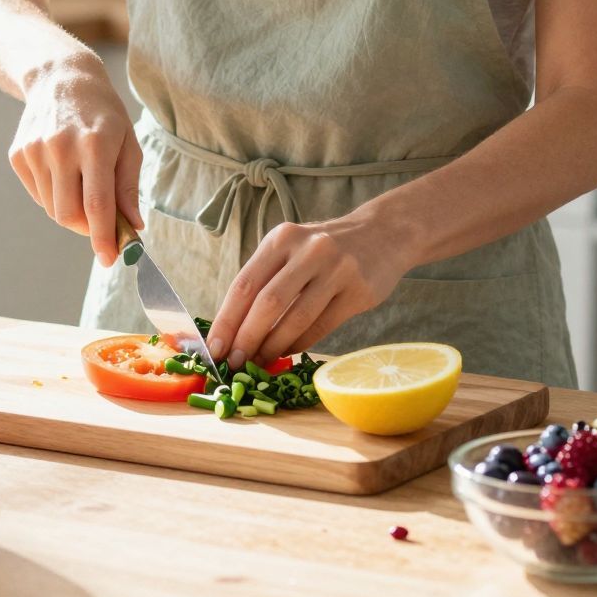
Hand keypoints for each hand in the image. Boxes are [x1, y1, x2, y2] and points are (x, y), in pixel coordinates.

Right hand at [9, 52, 141, 267]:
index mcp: (95, 143)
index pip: (97, 203)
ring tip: (84, 186)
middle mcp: (60, 147)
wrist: (60, 78)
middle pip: (69, 214)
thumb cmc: (104, 114)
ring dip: (72, 213)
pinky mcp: (18, 154)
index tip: (109, 259)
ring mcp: (35, 150)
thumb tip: (133, 226)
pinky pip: (39, 195)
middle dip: (88, 230)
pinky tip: (64, 173)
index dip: (104, 236)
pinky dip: (55, 197)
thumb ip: (128, 187)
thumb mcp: (128, 143)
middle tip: (103, 226)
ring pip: (53, 208)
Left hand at [209, 211, 412, 368]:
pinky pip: (321, 325)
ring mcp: (336, 269)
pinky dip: (300, 343)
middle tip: (235, 362)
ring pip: (296, 318)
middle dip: (246, 338)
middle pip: (267, 303)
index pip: (245, 284)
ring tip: (260, 361)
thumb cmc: (324, 250)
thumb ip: (265, 281)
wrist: (382, 234)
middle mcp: (308, 250)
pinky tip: (288, 351)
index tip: (214, 349)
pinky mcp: (358, 290)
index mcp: (282, 239)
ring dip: (273, 346)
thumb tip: (233, 330)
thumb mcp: (292, 250)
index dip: (227, 320)